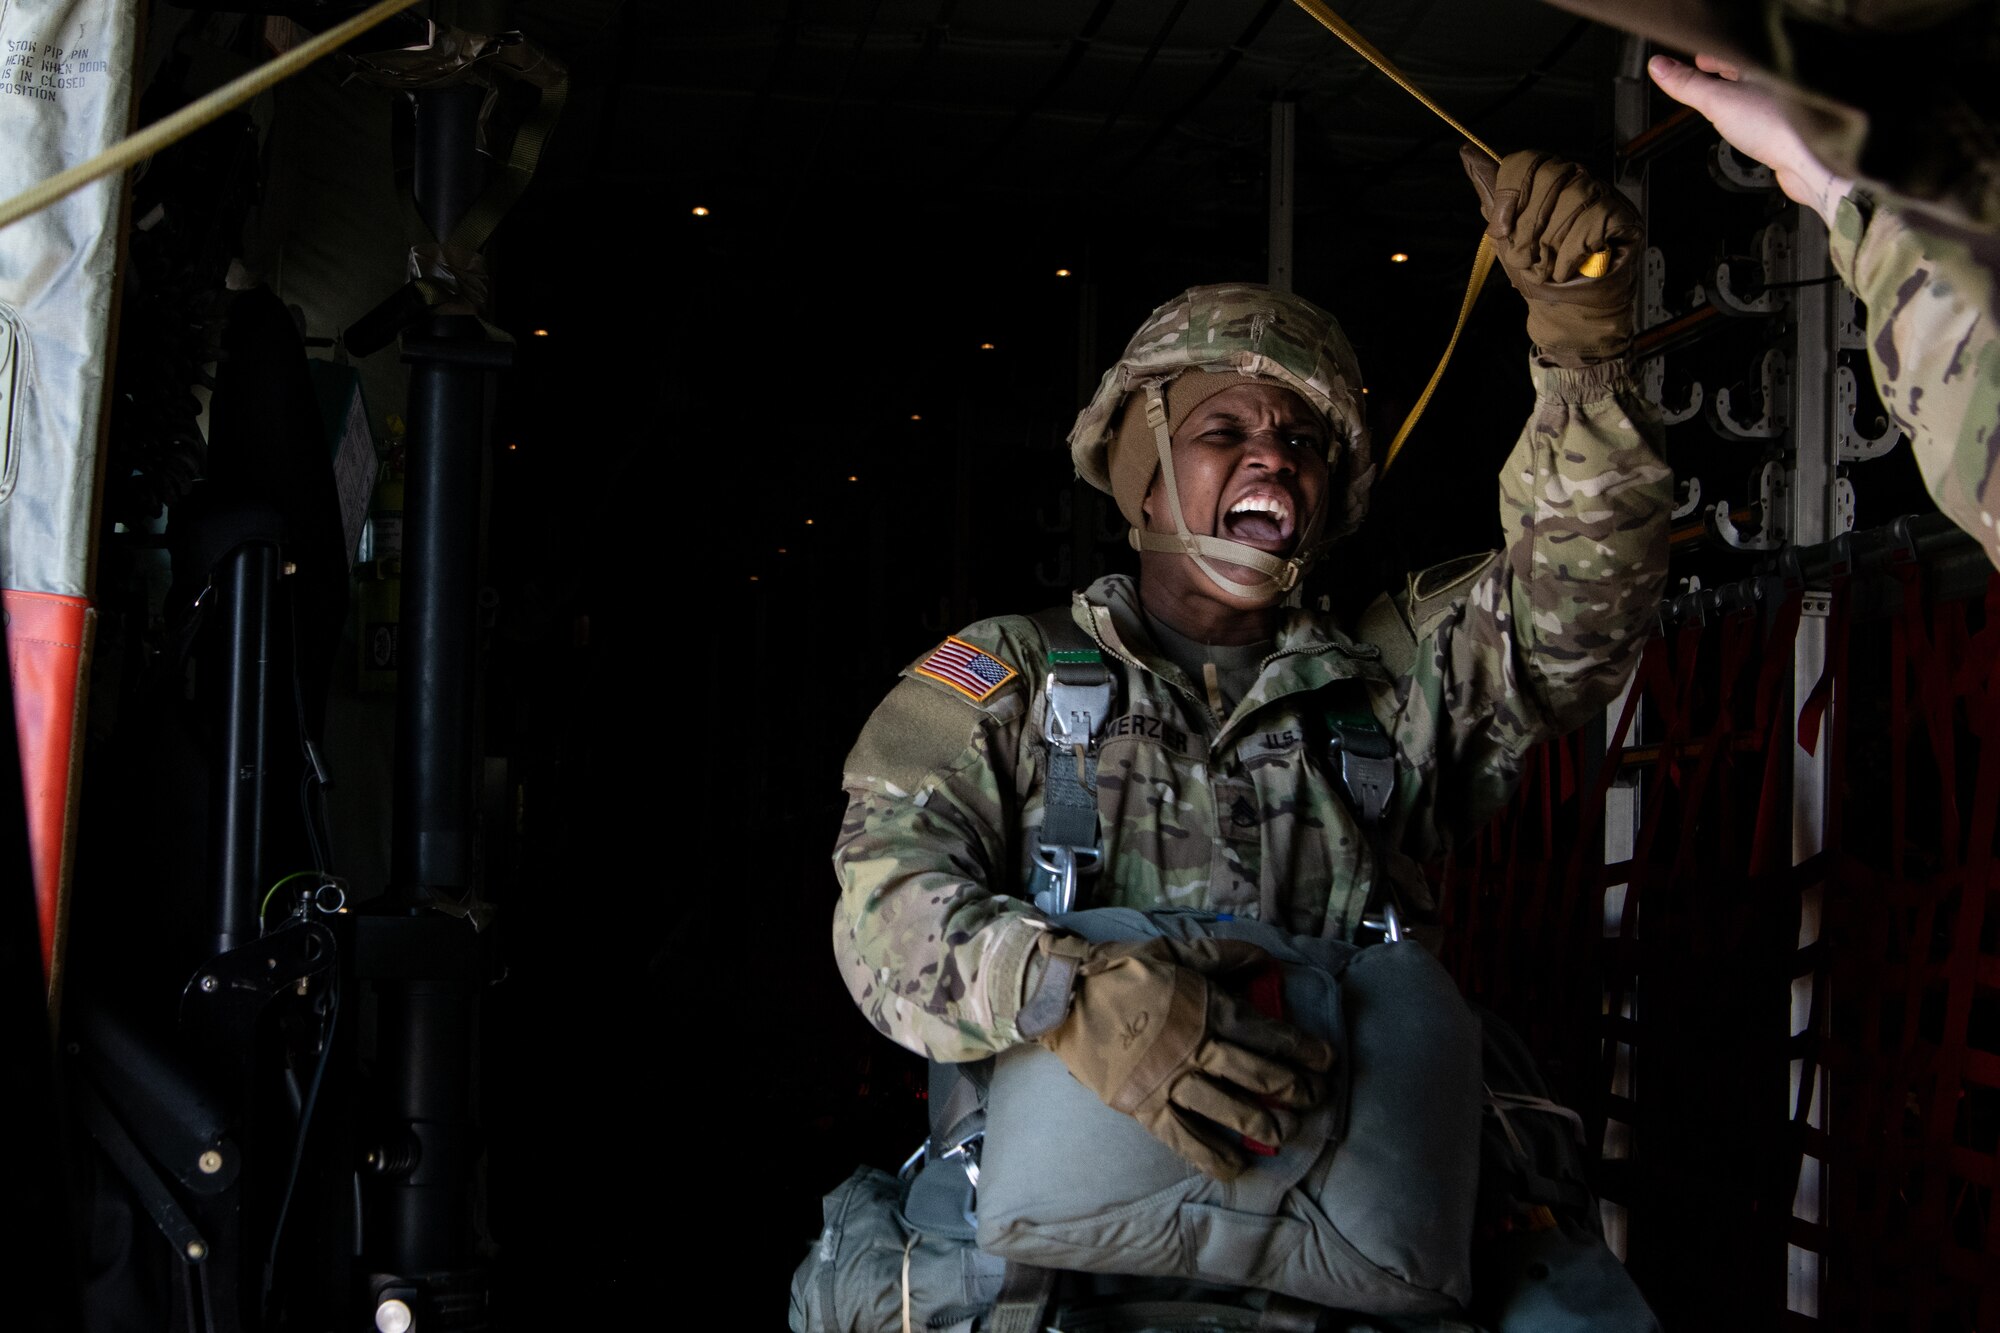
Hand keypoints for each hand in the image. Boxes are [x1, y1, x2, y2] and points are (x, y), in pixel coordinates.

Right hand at [1038, 935, 1333, 1180]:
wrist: (1064, 995)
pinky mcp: (1144, 1105)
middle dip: (1295, 1089)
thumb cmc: (1122, 968)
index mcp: (1207, 1006)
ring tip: (1287, 1132)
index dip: (1303, 1050)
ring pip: (1230, 1109)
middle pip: (1258, 1075)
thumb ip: (1224, 955)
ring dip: (1265, 1123)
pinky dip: (1212, 1156)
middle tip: (1315, 1098)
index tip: (1325, 1061)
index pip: (1268, 1034)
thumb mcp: (1176, 948)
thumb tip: (1268, 962)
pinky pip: (1185, 1139)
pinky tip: (1237, 1166)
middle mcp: (1196, 1047)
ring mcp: (1170, 1080)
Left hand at [1459, 148, 1642, 367]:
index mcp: (1549, 179)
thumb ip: (1493, 195)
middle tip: (1526, 258)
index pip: (1530, 160)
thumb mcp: (1506, 234)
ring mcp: (1605, 196)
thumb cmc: (1538, 272)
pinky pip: (1592, 221)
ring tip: (1547, 269)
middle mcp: (1579, 180)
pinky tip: (1567, 269)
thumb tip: (1468, 152)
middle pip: (1550, 176)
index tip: (1502, 229)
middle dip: (1529, 227)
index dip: (1510, 193)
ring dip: (1550, 246)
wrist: (1566, 312)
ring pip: (1573, 198)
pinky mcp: (1625, 219)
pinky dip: (1571, 253)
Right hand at [1647, 53, 1852, 226]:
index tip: (1699, 58)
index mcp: (1764, 66)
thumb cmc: (1777, 126)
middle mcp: (1778, 81)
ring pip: (1757, 94)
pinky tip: (1746, 127)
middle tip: (1707, 74)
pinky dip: (1752, 117)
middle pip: (1746, 72)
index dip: (1713, 54)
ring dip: (1739, 96)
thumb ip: (1687, 84)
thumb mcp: (1718, 101)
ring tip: (1723, 100)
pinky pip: (1767, 115)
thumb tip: (1658, 67)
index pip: (1732, 53)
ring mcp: (1787, 105)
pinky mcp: (1792, 127)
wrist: (1810, 160)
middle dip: (1724, 73)